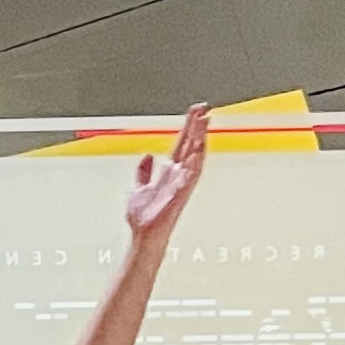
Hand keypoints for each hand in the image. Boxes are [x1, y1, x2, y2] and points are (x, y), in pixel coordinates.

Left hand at [125, 104, 207, 243]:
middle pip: (190, 146)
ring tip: (204, 124)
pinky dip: (194, 164)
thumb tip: (147, 156)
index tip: (196, 112)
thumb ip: (143, 172)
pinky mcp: (180, 195)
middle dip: (197, 128)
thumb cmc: (143, 217)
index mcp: (168, 172)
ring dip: (199, 140)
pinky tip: (198, 151)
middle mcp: (178, 176)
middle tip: (205, 110)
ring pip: (194, 157)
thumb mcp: (138, 188)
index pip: (181, 144)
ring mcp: (181, 184)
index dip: (188, 127)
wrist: (143, 235)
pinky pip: (191, 177)